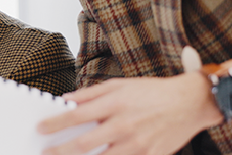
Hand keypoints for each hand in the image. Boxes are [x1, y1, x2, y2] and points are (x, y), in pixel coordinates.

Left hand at [38, 47, 222, 154]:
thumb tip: (66, 100)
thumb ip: (91, 93)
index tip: (41, 129)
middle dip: (60, 151)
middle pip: (84, 144)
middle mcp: (124, 125)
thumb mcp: (119, 84)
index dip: (55, 123)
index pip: (76, 116)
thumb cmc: (152, 92)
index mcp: (115, 104)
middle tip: (45, 152)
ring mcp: (137, 144)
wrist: (191, 103)